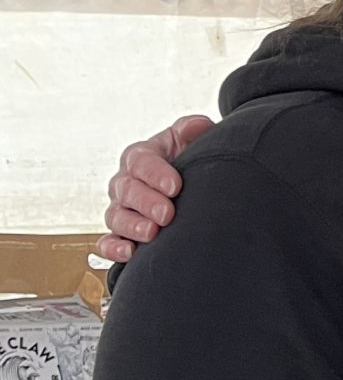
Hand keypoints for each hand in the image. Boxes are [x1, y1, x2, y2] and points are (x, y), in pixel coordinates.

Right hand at [95, 115, 212, 264]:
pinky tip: (128, 254)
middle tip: (167, 214)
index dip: (155, 173)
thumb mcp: (191, 140)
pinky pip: (108, 242)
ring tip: (151, 233)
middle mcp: (126, 183)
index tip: (175, 186)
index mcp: (140, 157)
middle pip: (126, 191)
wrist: (192, 184)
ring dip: (131, 226)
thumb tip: (197, 126)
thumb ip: (192, 130)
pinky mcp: (122, 234)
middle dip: (146, 203)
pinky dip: (113, 249)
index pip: (140, 161)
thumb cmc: (188, 160)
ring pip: (115, 217)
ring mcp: (122, 209)